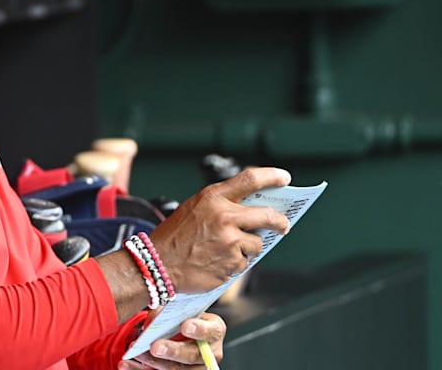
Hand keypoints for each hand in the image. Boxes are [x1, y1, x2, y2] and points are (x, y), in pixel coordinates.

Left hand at [119, 313, 225, 368]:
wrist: (182, 329)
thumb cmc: (183, 315)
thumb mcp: (182, 308)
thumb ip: (172, 309)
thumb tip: (155, 314)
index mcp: (214, 330)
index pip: (211, 331)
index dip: (199, 329)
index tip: (185, 325)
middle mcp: (209, 353)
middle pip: (192, 356)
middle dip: (173, 351)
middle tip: (155, 346)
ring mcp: (195, 368)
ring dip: (153, 363)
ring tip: (136, 353)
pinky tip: (127, 364)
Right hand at [149, 167, 291, 292]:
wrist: (157, 263)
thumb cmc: (175, 235)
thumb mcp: (195, 207)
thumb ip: (222, 205)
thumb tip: (253, 212)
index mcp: (214, 198)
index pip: (250, 180)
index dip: (271, 176)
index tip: (284, 177)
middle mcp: (225, 218)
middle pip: (267, 216)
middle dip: (280, 222)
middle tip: (283, 226)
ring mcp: (230, 242)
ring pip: (256, 244)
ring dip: (248, 248)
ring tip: (226, 249)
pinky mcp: (231, 264)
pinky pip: (244, 263)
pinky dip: (235, 264)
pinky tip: (217, 262)